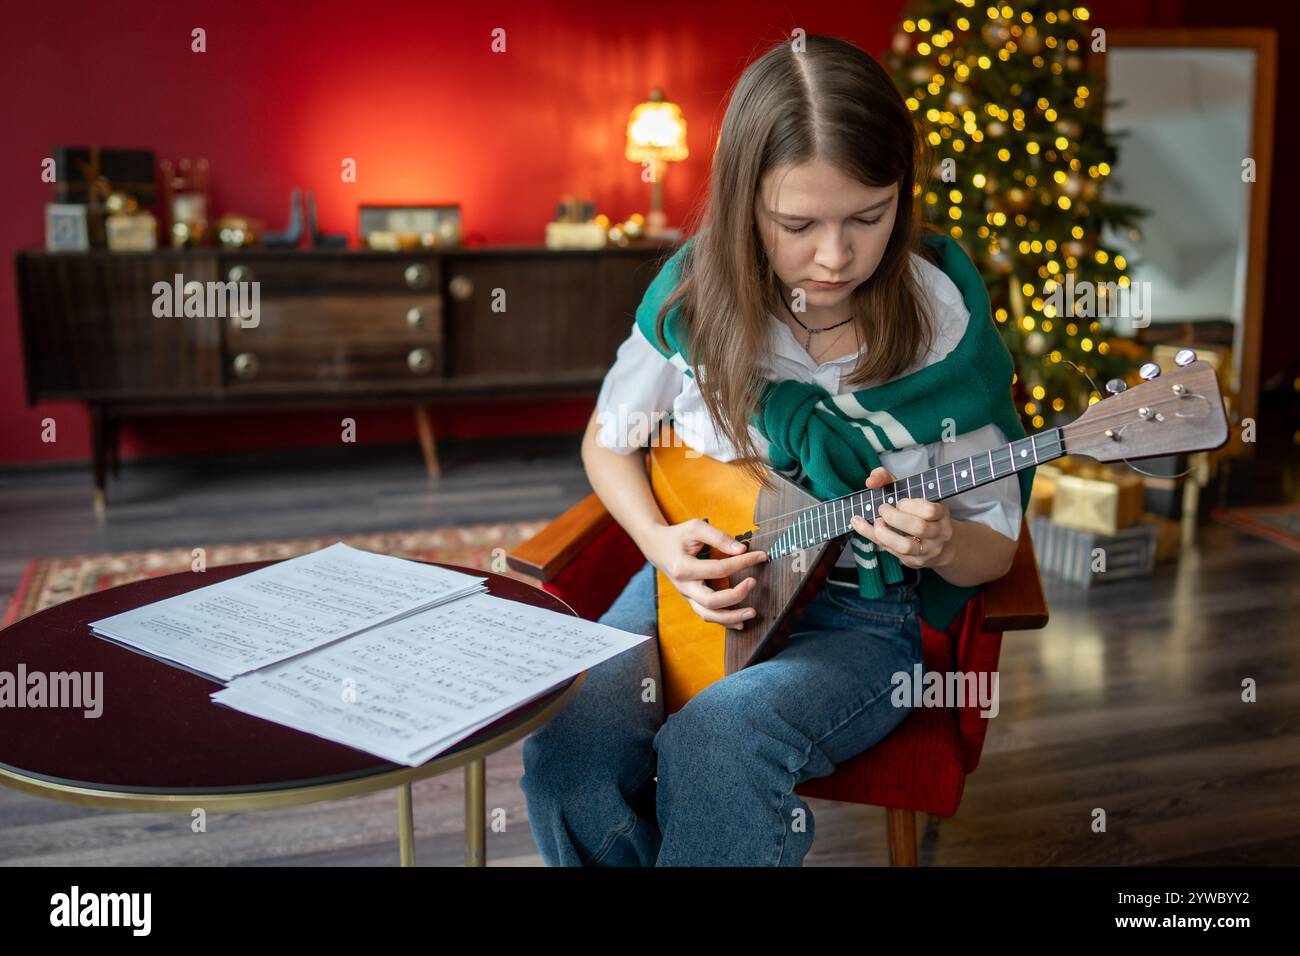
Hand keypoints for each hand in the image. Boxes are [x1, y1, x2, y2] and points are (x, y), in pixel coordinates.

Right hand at [641, 519, 768, 629]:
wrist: (657, 548)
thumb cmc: (677, 536)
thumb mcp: (695, 528)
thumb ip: (718, 537)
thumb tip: (742, 549)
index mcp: (683, 567)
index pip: (718, 569)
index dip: (742, 563)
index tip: (760, 556)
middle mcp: (684, 586)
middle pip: (711, 601)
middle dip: (736, 595)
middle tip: (753, 582)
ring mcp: (687, 596)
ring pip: (708, 615)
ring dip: (731, 618)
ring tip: (752, 613)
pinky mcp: (692, 600)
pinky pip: (707, 616)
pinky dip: (725, 622)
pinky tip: (741, 623)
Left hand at [849, 466, 953, 569]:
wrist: (940, 545)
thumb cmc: (919, 513)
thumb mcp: (911, 493)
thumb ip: (888, 480)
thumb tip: (871, 481)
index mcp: (941, 514)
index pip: (930, 510)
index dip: (910, 505)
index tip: (900, 501)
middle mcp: (938, 533)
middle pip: (918, 528)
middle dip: (894, 517)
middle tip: (883, 509)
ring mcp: (927, 550)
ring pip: (906, 546)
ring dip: (884, 533)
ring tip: (877, 522)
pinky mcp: (914, 562)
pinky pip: (892, 552)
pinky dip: (871, 537)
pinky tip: (860, 525)